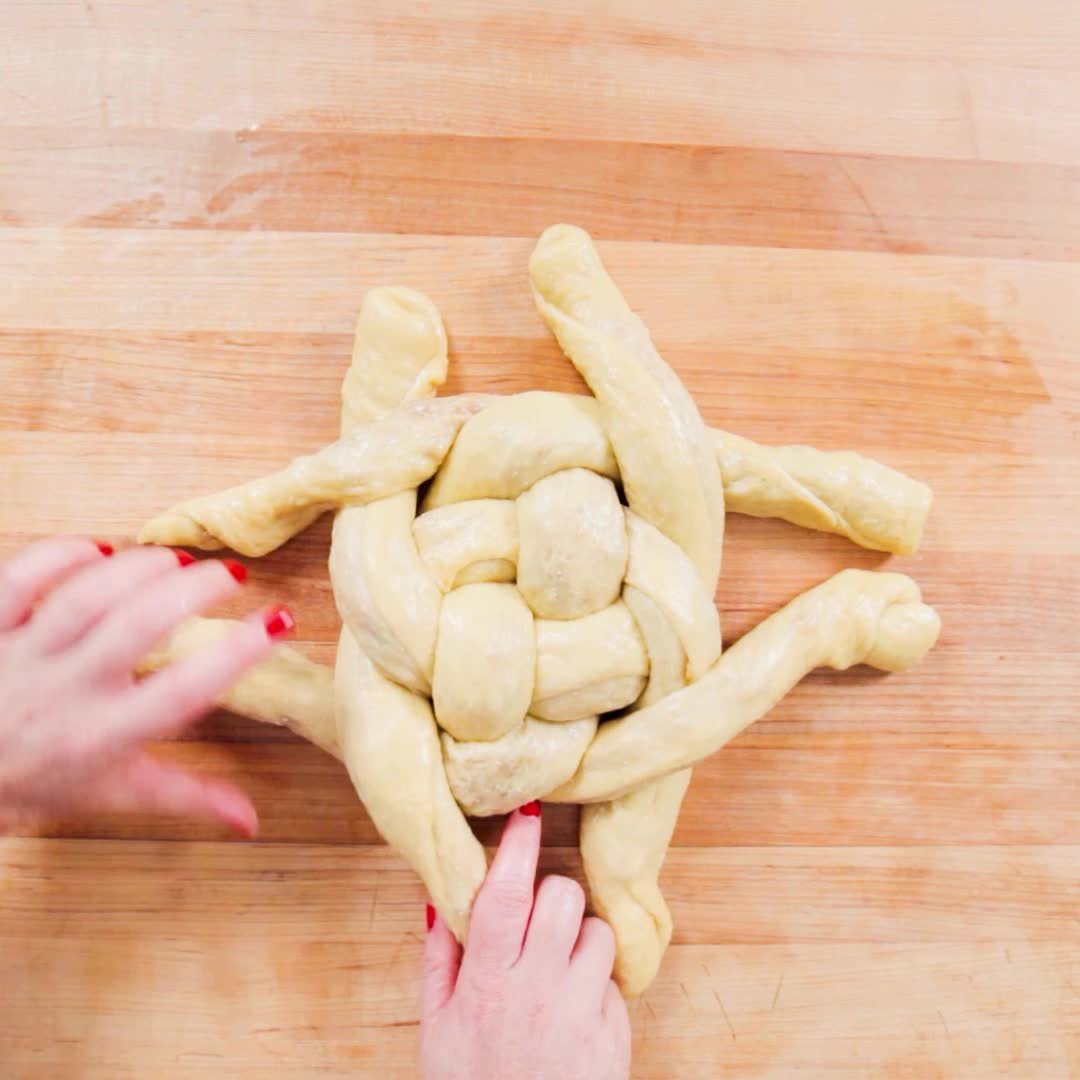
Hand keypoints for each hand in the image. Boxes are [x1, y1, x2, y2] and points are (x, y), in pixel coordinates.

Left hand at [0, 536, 291, 833]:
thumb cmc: (31, 784)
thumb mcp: (112, 795)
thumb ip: (186, 797)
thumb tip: (250, 818)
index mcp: (102, 737)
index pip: (182, 692)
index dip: (237, 654)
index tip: (277, 622)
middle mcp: (65, 692)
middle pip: (138, 626)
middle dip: (193, 590)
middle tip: (231, 574)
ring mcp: (22, 656)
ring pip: (86, 598)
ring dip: (139, 568)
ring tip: (177, 560)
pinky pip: (20, 579)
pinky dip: (59, 555)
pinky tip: (97, 550)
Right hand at [421, 803, 630, 1079]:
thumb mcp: (436, 1030)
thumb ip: (438, 959)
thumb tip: (440, 896)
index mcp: (487, 984)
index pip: (507, 895)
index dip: (518, 845)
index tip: (527, 811)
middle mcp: (538, 990)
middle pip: (561, 898)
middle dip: (551, 893)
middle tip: (536, 916)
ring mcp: (582, 1010)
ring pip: (596, 929)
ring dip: (579, 935)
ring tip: (556, 965)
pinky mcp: (616, 1031)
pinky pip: (613, 975)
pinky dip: (595, 977)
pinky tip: (573, 1005)